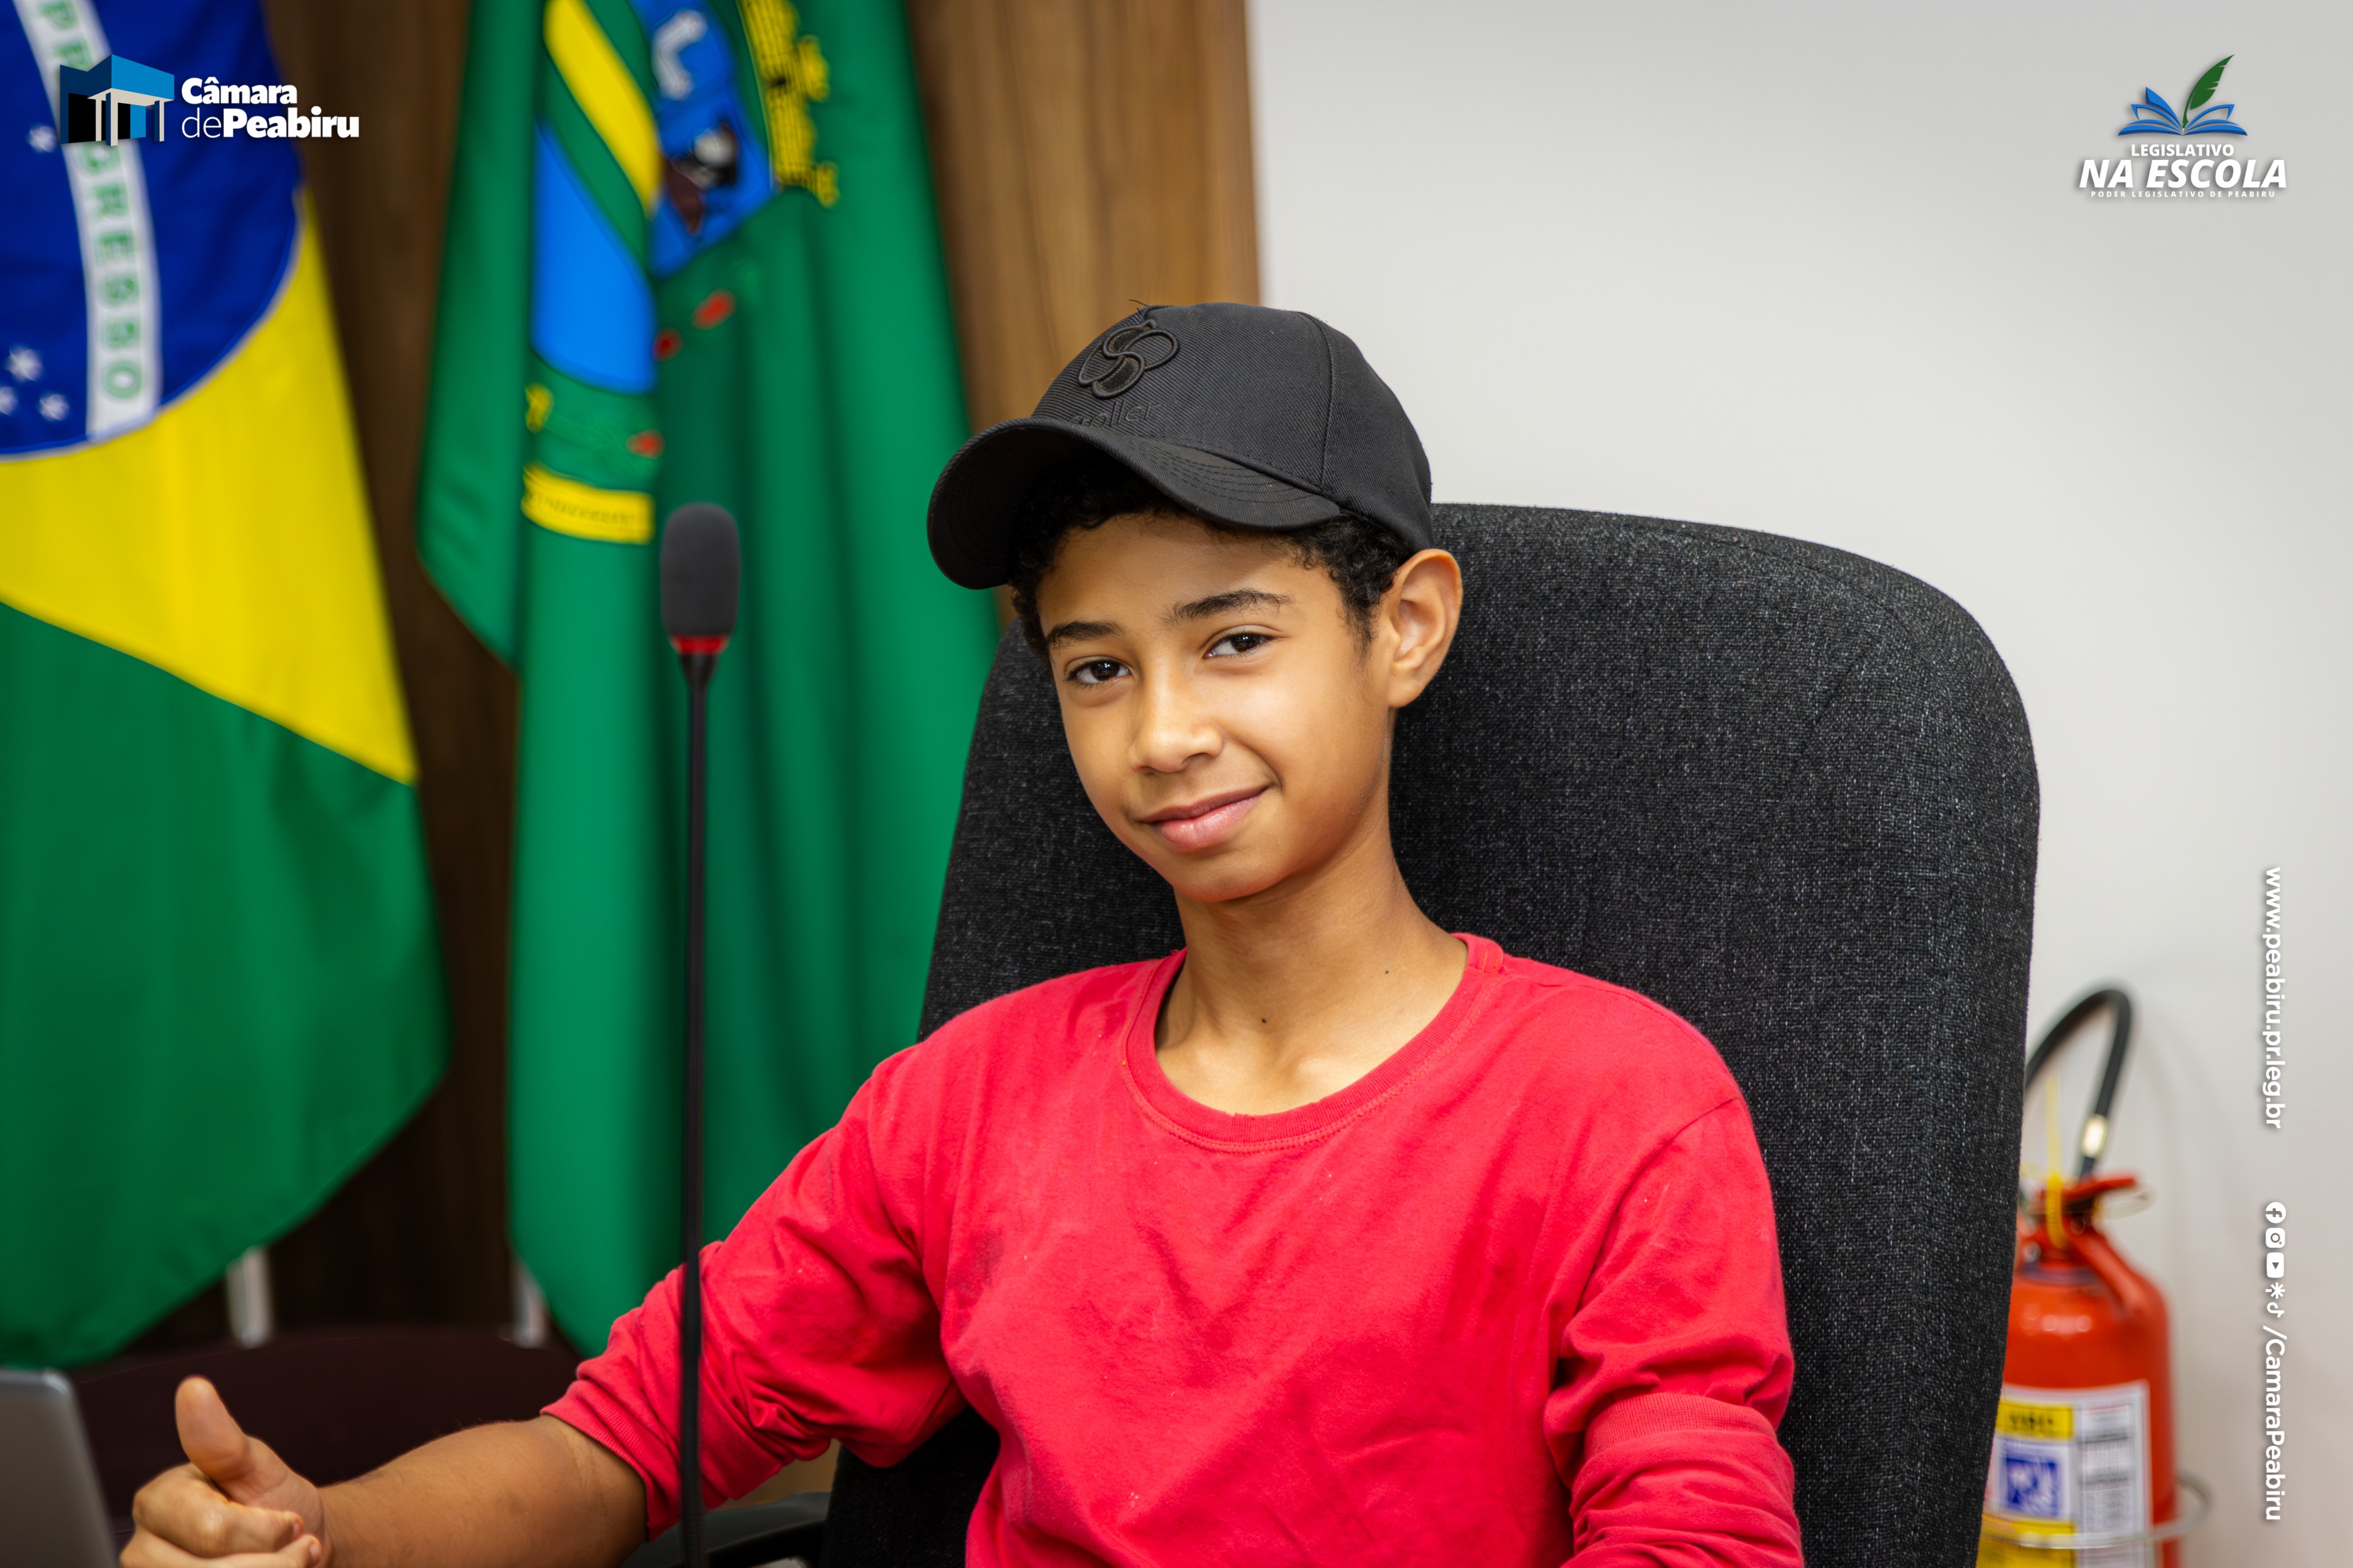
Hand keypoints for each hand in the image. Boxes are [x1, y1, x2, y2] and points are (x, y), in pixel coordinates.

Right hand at [124, 1377, 326, 1565]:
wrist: (298, 1548)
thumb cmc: (275, 1506)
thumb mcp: (259, 1468)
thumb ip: (221, 1441)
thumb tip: (192, 1388)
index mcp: (156, 1504)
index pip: (214, 1531)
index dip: (268, 1530)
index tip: (292, 1520)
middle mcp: (141, 1552)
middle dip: (276, 1564)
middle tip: (302, 1549)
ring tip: (295, 1565)